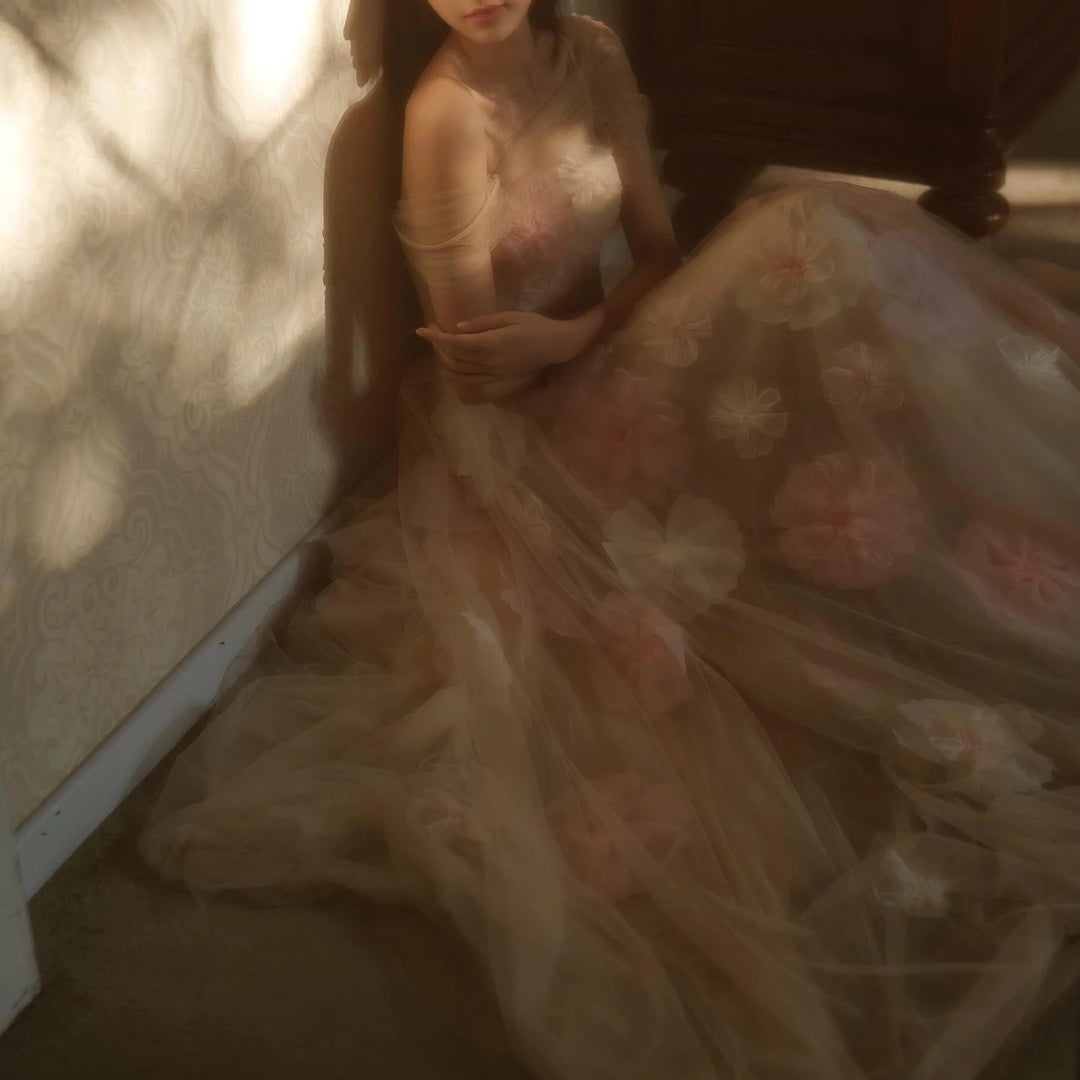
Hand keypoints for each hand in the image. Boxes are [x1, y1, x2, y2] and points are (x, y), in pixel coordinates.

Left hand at [415, 309, 600, 383]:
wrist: (556, 345)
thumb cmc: (534, 325)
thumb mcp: (508, 316)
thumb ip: (482, 323)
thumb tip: (457, 328)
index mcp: (490, 343)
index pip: (454, 343)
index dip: (435, 337)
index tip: (421, 330)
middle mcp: (489, 362)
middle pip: (454, 358)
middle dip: (439, 345)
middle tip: (433, 331)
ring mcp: (495, 375)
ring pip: (461, 373)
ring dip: (445, 362)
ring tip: (439, 349)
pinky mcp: (500, 381)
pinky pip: (472, 384)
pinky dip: (457, 379)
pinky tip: (450, 372)